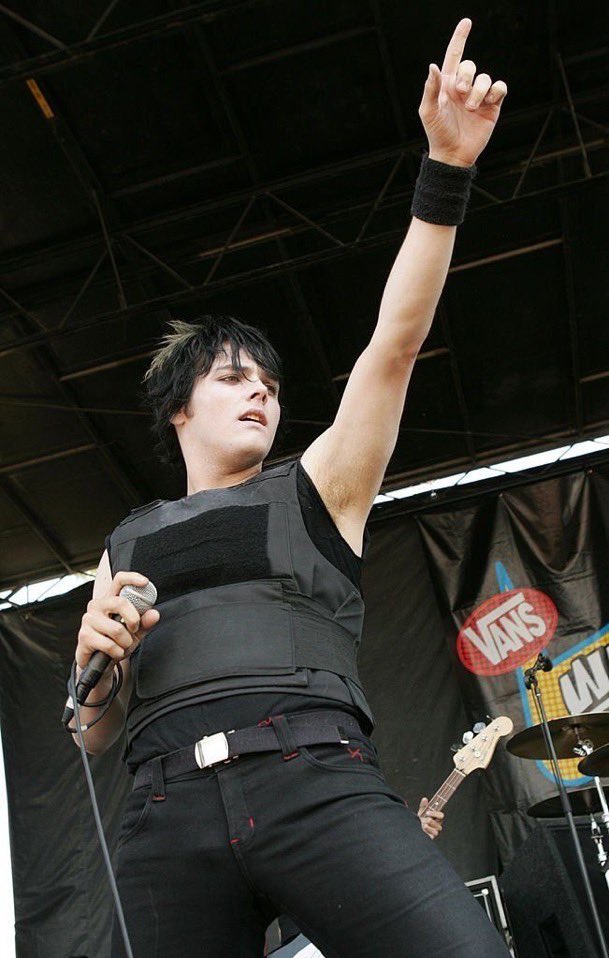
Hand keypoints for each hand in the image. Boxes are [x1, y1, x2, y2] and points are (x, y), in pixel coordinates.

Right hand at [76, 571, 159, 676]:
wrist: (99, 664)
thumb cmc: (116, 643)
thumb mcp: (135, 633)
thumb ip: (145, 622)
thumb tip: (154, 614)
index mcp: (110, 600)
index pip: (119, 581)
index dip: (132, 578)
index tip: (145, 582)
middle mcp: (97, 605)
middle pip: (121, 603)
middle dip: (134, 619)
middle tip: (134, 629)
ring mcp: (88, 620)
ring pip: (117, 629)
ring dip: (125, 642)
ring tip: (122, 645)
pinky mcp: (84, 635)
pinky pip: (109, 644)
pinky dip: (117, 652)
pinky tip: (114, 653)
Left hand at [417, 797, 443, 838]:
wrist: (416, 828)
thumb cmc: (421, 819)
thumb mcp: (421, 812)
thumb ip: (423, 806)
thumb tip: (424, 799)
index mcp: (437, 818)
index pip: (441, 815)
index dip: (435, 814)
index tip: (427, 812)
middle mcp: (438, 825)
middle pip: (438, 823)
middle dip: (430, 820)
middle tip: (424, 819)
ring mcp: (435, 831)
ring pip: (436, 830)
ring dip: (428, 826)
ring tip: (423, 825)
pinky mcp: (432, 837)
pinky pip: (433, 835)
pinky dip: (427, 831)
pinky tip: (423, 829)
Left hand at [418, 18, 506, 167]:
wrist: (453, 154)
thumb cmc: (437, 133)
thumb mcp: (428, 111)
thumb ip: (431, 88)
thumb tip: (433, 65)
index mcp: (447, 84)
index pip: (454, 55)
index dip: (460, 38)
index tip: (466, 22)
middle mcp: (464, 87)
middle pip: (470, 65)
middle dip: (467, 77)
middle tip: (461, 94)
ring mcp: (479, 96)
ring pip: (485, 78)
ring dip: (478, 92)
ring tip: (470, 109)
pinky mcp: (492, 105)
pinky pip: (500, 87)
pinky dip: (495, 92)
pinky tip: (488, 104)